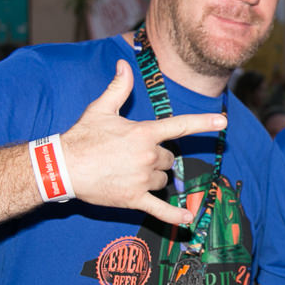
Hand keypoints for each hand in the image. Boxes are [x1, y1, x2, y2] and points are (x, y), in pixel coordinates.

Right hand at [59, 61, 226, 225]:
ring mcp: (142, 179)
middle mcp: (148, 156)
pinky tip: (188, 220)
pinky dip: (174, 216)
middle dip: (157, 158)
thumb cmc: (81, 137)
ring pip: (163, 180)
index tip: (223, 122)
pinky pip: (159, 209)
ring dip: (154, 178)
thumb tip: (123, 65)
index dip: (203, 123)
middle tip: (132, 157)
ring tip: (129, 174)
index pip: (180, 126)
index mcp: (144, 133)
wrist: (62, 167)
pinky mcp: (133, 199)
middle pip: (168, 159)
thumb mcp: (100, 109)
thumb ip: (118, 87)